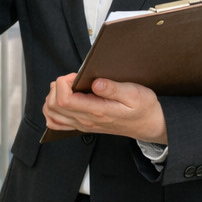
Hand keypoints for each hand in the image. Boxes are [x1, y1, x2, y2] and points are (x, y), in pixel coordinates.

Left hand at [42, 75, 167, 143]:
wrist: (149, 125)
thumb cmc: (143, 108)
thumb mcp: (135, 93)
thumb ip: (114, 88)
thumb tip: (96, 83)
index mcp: (97, 111)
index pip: (64, 100)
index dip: (63, 83)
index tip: (75, 75)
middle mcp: (86, 120)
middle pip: (53, 106)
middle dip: (56, 87)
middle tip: (71, 79)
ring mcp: (82, 125)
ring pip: (51, 115)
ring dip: (52, 98)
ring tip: (67, 88)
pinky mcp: (83, 126)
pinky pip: (57, 122)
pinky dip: (53, 110)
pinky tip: (63, 100)